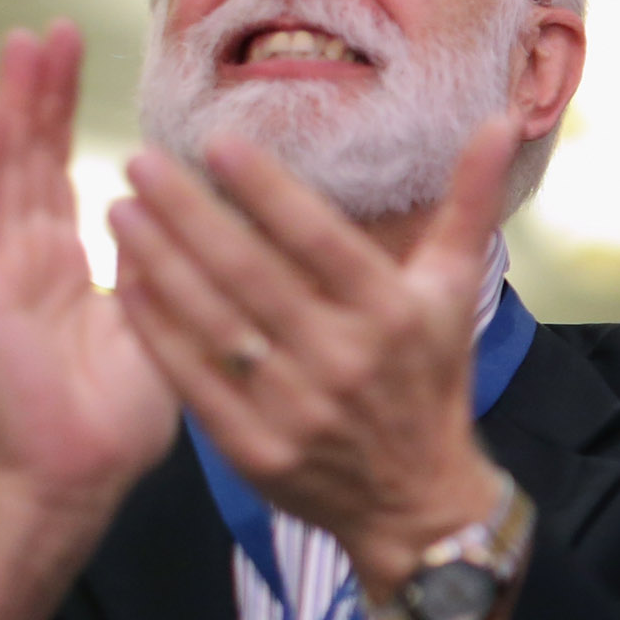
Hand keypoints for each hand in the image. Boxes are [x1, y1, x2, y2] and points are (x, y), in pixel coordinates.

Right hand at [0, 23, 177, 507]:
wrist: (83, 472)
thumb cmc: (124, 409)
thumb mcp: (166, 317)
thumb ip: (178, 264)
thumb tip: (227, 218)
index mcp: (63, 259)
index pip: (59, 166)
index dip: (64, 109)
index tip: (75, 49)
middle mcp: (25, 255)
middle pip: (27, 154)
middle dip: (37, 89)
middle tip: (49, 26)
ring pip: (2, 170)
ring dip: (10, 107)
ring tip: (20, 47)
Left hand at [108, 119, 512, 613]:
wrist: (417, 499)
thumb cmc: (431, 378)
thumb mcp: (455, 291)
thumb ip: (469, 203)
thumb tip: (499, 120)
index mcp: (393, 313)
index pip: (319, 239)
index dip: (266, 190)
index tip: (215, 141)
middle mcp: (345, 360)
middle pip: (252, 274)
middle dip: (189, 214)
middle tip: (140, 162)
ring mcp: (296, 409)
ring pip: (214, 323)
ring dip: (160, 262)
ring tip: (120, 209)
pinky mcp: (255, 450)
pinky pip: (193, 381)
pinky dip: (157, 330)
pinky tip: (129, 282)